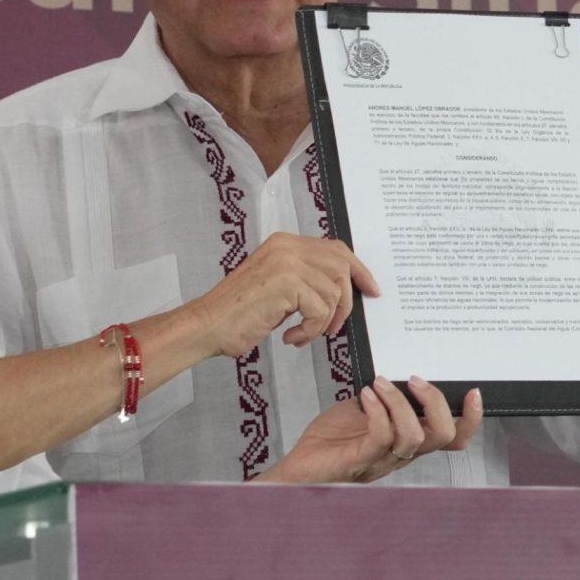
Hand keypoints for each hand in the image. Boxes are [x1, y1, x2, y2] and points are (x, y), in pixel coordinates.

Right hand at [189, 232, 378, 357]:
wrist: (207, 325)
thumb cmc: (239, 313)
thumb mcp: (277, 286)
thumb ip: (305, 278)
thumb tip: (341, 289)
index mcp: (285, 243)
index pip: (336, 249)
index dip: (358, 270)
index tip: (371, 290)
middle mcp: (287, 247)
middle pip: (342, 268)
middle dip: (345, 302)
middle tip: (333, 327)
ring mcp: (287, 263)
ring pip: (333, 293)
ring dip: (323, 322)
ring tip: (302, 334)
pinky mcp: (287, 283)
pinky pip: (321, 311)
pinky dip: (311, 331)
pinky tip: (290, 337)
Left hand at [266, 377, 484, 482]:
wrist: (299, 468)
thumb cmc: (332, 441)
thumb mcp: (366, 409)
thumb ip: (387, 397)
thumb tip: (399, 369)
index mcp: (409, 440)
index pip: (453, 438)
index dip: (471, 419)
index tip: (473, 391)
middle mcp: (402, 454)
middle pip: (444, 436)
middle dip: (436, 402)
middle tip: (414, 380)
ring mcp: (383, 459)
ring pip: (414, 436)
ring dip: (399, 402)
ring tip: (380, 383)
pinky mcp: (360, 460)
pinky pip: (381, 437)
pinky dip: (378, 411)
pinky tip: (366, 395)